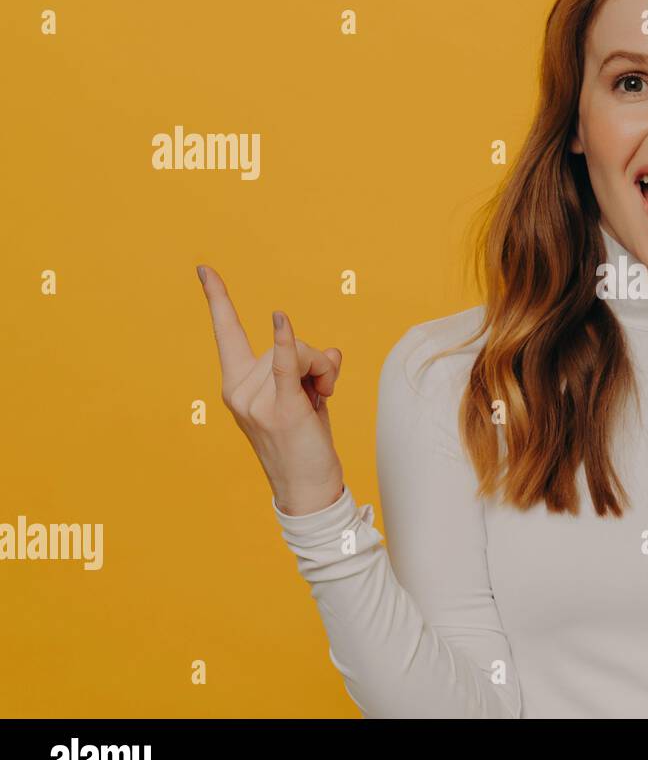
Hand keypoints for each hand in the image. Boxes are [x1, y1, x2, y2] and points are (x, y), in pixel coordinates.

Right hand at [197, 264, 345, 516]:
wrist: (306, 490)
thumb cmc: (304, 443)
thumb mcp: (304, 397)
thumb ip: (308, 368)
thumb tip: (332, 352)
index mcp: (237, 383)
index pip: (225, 332)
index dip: (217, 298)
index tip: (204, 269)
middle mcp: (239, 388)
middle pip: (288, 341)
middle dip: (316, 361)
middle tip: (322, 394)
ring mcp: (256, 399)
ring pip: (302, 353)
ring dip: (325, 372)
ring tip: (322, 402)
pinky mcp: (281, 408)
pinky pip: (284, 364)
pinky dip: (283, 341)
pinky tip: (279, 319)